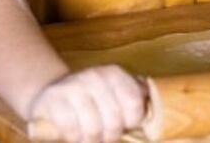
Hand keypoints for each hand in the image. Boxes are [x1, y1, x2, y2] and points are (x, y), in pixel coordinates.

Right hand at [28, 65, 146, 142]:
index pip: (134, 103)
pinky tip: (75, 135)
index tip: (126, 126)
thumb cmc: (91, 98)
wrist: (52, 91)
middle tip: (106, 137)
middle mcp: (94, 76)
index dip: (132, 121)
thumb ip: (135, 97)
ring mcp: (72, 86)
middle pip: (114, 120)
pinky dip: (74, 138)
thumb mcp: (114, 92)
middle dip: (110, 136)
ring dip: (92, 140)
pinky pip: (70, 129)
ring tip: (91, 139)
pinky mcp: (52, 99)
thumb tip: (156, 110)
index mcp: (114, 73)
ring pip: (92, 128)